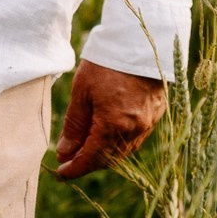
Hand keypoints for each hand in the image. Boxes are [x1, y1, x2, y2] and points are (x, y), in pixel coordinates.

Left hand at [51, 60, 165, 178]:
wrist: (139, 44)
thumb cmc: (106, 65)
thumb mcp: (82, 92)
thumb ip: (74, 125)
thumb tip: (64, 151)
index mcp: (113, 126)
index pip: (91, 158)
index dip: (75, 168)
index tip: (61, 173)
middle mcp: (134, 131)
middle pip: (108, 159)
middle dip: (88, 162)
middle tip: (68, 160)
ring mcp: (147, 124)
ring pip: (123, 151)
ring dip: (103, 154)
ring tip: (84, 148)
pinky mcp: (155, 115)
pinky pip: (135, 139)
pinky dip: (118, 142)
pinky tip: (105, 135)